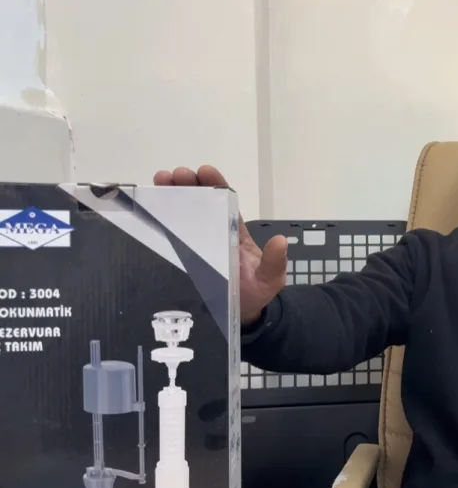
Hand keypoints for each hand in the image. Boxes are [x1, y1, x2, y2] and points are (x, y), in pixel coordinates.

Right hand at [153, 166, 287, 325]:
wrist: (238, 315)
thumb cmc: (255, 292)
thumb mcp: (270, 278)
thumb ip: (275, 262)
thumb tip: (281, 241)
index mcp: (235, 231)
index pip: (225, 202)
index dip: (216, 184)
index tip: (205, 171)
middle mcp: (215, 231)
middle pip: (199, 201)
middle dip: (188, 184)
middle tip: (174, 175)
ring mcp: (196, 242)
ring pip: (182, 212)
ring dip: (170, 194)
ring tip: (159, 181)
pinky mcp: (181, 256)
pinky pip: (169, 234)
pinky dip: (159, 218)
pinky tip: (147, 208)